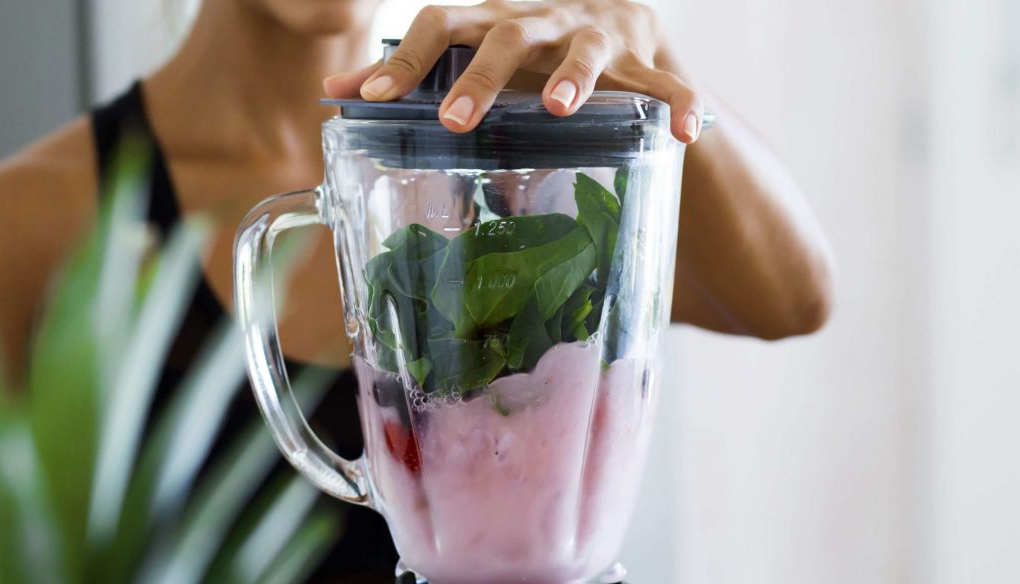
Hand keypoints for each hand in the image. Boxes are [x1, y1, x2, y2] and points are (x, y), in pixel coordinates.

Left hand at [323, 0, 704, 142]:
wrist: (614, 13)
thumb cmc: (524, 46)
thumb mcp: (470, 51)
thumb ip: (411, 73)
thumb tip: (331, 94)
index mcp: (489, 21)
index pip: (438, 25)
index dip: (404, 60)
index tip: (370, 99)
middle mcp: (538, 21)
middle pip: (505, 35)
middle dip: (480, 77)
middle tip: (457, 121)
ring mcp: (593, 35)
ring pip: (585, 49)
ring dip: (574, 76)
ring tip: (560, 108)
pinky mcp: (643, 57)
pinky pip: (666, 81)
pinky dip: (680, 103)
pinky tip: (688, 133)